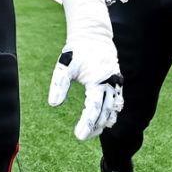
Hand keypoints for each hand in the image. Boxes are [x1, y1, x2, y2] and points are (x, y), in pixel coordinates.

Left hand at [48, 0, 123, 140]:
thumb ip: (59, 85)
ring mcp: (116, 83)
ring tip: (93, 131)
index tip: (79, 136)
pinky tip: (104, 119)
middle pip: (105, 113)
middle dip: (95, 126)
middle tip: (82, 136)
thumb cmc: (76, 51)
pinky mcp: (116, 81)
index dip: (87, 124)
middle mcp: (111, 84)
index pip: (94, 109)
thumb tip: (53, 104)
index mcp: (99, 81)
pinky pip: (117, 101)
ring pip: (114, 109)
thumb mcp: (64, 66)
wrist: (92, 35)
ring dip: (105, 121)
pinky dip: (111, 112)